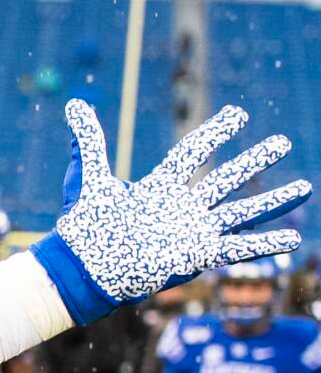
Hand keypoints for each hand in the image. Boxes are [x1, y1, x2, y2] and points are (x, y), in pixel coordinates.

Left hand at [33, 100, 308, 324]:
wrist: (85, 269)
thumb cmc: (84, 227)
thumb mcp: (88, 178)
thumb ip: (88, 141)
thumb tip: (74, 102)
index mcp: (159, 188)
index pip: (192, 153)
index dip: (214, 133)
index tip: (239, 113)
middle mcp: (181, 208)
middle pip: (226, 179)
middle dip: (254, 161)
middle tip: (282, 141)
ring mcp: (192, 231)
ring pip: (242, 211)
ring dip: (273, 200)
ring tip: (304, 186)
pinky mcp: (198, 255)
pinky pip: (238, 248)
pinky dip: (265, 244)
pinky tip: (292, 239)